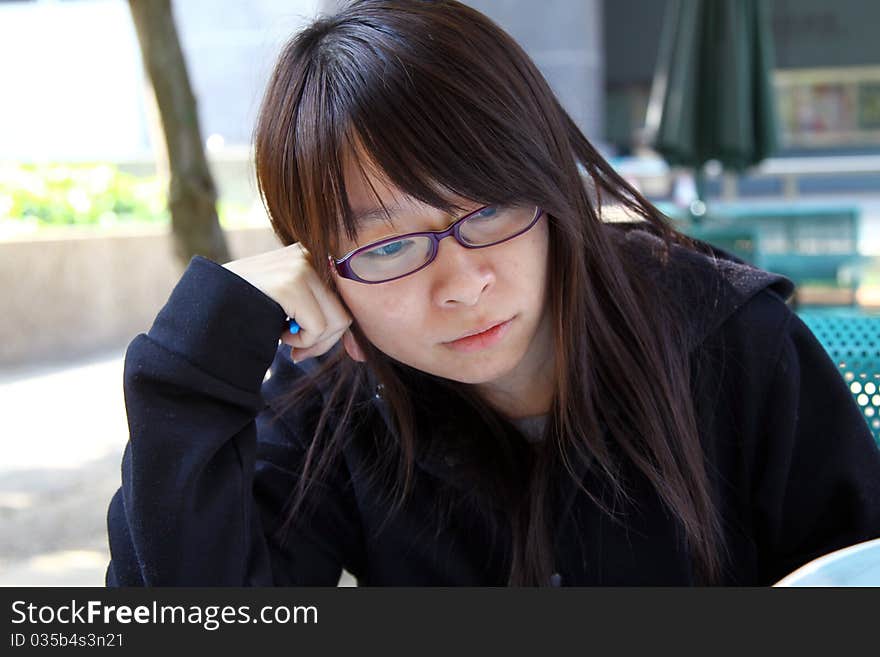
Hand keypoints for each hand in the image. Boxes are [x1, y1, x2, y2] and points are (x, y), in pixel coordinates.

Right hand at [222, 243, 362, 362]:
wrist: (204, 304)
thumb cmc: (247, 309)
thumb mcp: (289, 305)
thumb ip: (319, 313)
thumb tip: (359, 350)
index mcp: (311, 255)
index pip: (348, 296)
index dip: (345, 330)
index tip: (344, 353)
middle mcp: (310, 254)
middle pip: (345, 312)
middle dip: (325, 341)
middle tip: (298, 352)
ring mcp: (301, 266)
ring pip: (336, 322)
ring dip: (313, 342)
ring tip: (285, 338)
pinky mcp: (291, 283)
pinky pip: (317, 328)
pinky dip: (301, 341)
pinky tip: (277, 334)